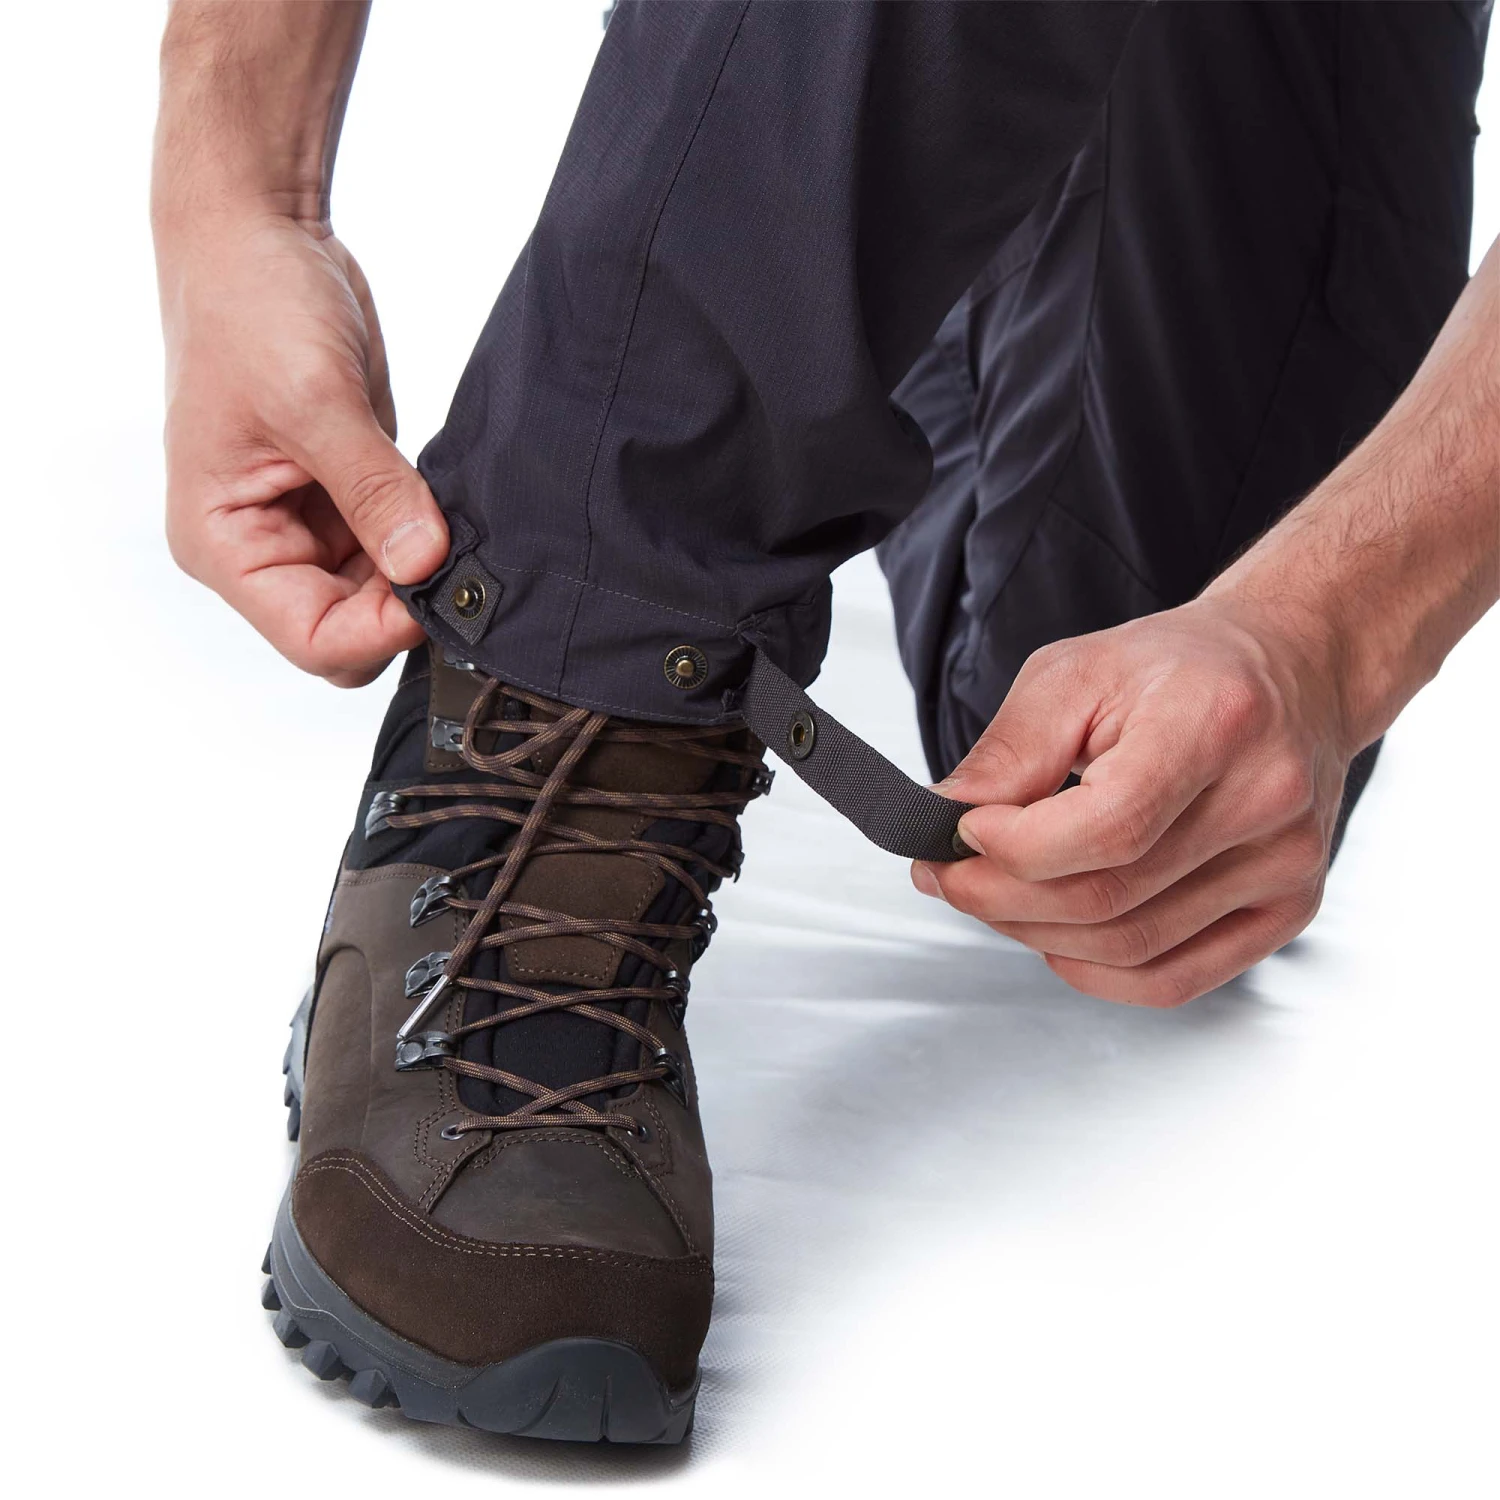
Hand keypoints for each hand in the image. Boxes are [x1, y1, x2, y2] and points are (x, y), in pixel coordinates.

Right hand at [156, 211, 447, 686]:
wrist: (258, 231)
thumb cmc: (250, 303)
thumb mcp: (314, 399)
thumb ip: (374, 492)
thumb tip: (426, 565)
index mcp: (224, 545)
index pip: (315, 641)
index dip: (383, 631)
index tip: (439, 581)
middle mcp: (261, 549)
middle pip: (351, 632)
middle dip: (407, 604)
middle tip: (458, 549)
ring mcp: (306, 526)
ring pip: (382, 597)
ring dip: (423, 569)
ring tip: (450, 514)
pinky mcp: (348, 496)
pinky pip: (399, 549)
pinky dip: (429, 537)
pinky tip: (449, 503)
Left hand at [913, 598, 1357, 1005]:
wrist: (1288, 672)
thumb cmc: (1178, 669)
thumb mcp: (1076, 673)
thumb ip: (1009, 750)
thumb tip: (946, 821)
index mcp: (1215, 723)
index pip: (1105, 830)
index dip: (1012, 848)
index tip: (958, 832)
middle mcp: (1266, 800)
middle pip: (1108, 897)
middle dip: (1000, 897)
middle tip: (948, 875)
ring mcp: (1287, 866)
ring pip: (1130, 947)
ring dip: (1035, 933)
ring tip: (994, 894)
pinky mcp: (1288, 910)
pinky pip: (1173, 980)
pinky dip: (1096, 972)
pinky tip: (1054, 935)